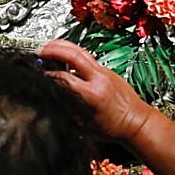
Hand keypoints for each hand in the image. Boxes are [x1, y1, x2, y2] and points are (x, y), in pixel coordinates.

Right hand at [37, 39, 151, 141]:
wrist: (137, 123)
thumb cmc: (114, 128)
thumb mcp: (85, 125)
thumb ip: (68, 111)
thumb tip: (52, 100)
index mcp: (93, 94)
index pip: (64, 77)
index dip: (47, 75)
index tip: (37, 75)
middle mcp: (99, 78)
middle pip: (72, 53)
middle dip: (52, 49)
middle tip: (38, 52)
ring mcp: (105, 71)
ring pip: (80, 50)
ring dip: (61, 46)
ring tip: (47, 47)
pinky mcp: (107, 70)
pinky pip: (86, 56)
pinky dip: (72, 52)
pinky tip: (64, 56)